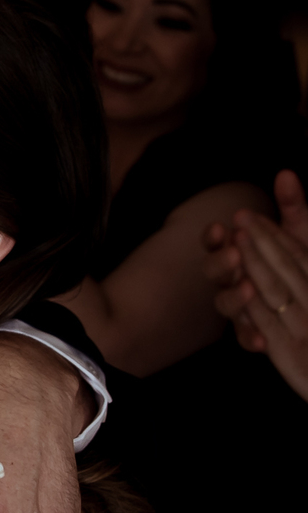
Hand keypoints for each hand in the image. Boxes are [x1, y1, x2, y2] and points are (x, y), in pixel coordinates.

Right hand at [204, 170, 307, 397]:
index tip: (220, 226)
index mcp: (235, 252)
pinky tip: (261, 338)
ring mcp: (238, 307)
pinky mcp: (251, 331)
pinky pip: (243, 338)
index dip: (212, 237)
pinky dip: (250, 337)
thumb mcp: (299, 230)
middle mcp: (230, 279)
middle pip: (212, 272)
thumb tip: (286, 174)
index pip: (214, 242)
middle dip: (220, 263)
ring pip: (223, 304)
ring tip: (249, 288)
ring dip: (233, 297)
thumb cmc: (298, 260)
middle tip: (235, 253)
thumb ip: (292, 205)